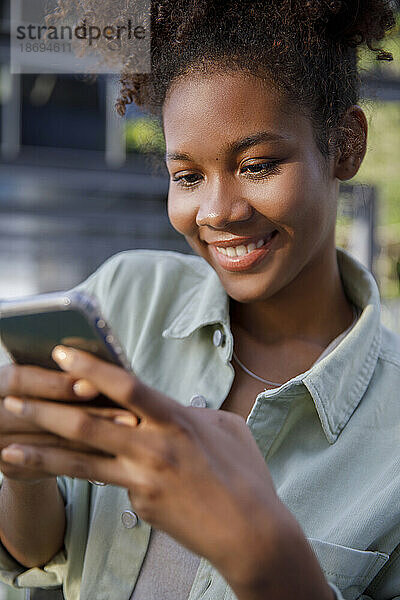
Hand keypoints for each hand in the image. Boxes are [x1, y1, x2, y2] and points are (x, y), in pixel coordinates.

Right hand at [0, 362, 130, 481]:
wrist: (9, 429)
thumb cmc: (35, 388)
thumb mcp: (37, 374)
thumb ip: (59, 370)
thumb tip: (100, 361)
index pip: (19, 380)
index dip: (56, 384)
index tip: (91, 385)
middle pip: (40, 417)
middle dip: (87, 415)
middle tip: (128, 416)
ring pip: (53, 444)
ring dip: (95, 439)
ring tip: (129, 430)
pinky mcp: (12, 469)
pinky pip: (56, 466)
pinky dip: (88, 456)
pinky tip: (117, 449)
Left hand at [1, 347, 332, 599]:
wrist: (252, 535)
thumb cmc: (246, 475)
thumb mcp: (225, 428)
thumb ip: (191, 413)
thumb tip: (172, 409)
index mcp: (176, 420)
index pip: (126, 385)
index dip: (91, 365)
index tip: (61, 352)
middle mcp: (153, 447)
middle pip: (89, 422)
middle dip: (46, 408)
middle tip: (12, 395)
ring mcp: (142, 479)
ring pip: (82, 461)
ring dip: (41, 449)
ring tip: (6, 445)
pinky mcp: (138, 504)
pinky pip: (106, 483)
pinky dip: (79, 475)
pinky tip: (54, 473)